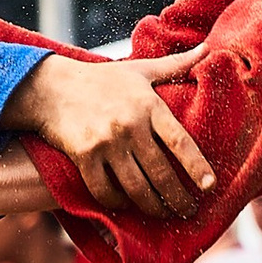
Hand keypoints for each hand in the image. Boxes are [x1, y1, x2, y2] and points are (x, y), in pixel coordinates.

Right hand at [6, 51, 213, 217]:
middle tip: (188, 210)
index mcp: (148, 105)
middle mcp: (130, 125)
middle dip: (177, 198)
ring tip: (163, 213)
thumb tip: (208, 49)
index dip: (197, 167)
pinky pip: (105, 190)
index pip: (180, 141)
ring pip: (136, 187)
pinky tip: (126, 205)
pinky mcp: (84, 156)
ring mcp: (106, 142)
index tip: (209, 186)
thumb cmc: (102, 79)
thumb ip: (175, 64)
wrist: (52, 87)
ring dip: (152, 207)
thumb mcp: (140, 69)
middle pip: (160, 173)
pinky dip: (118, 203)